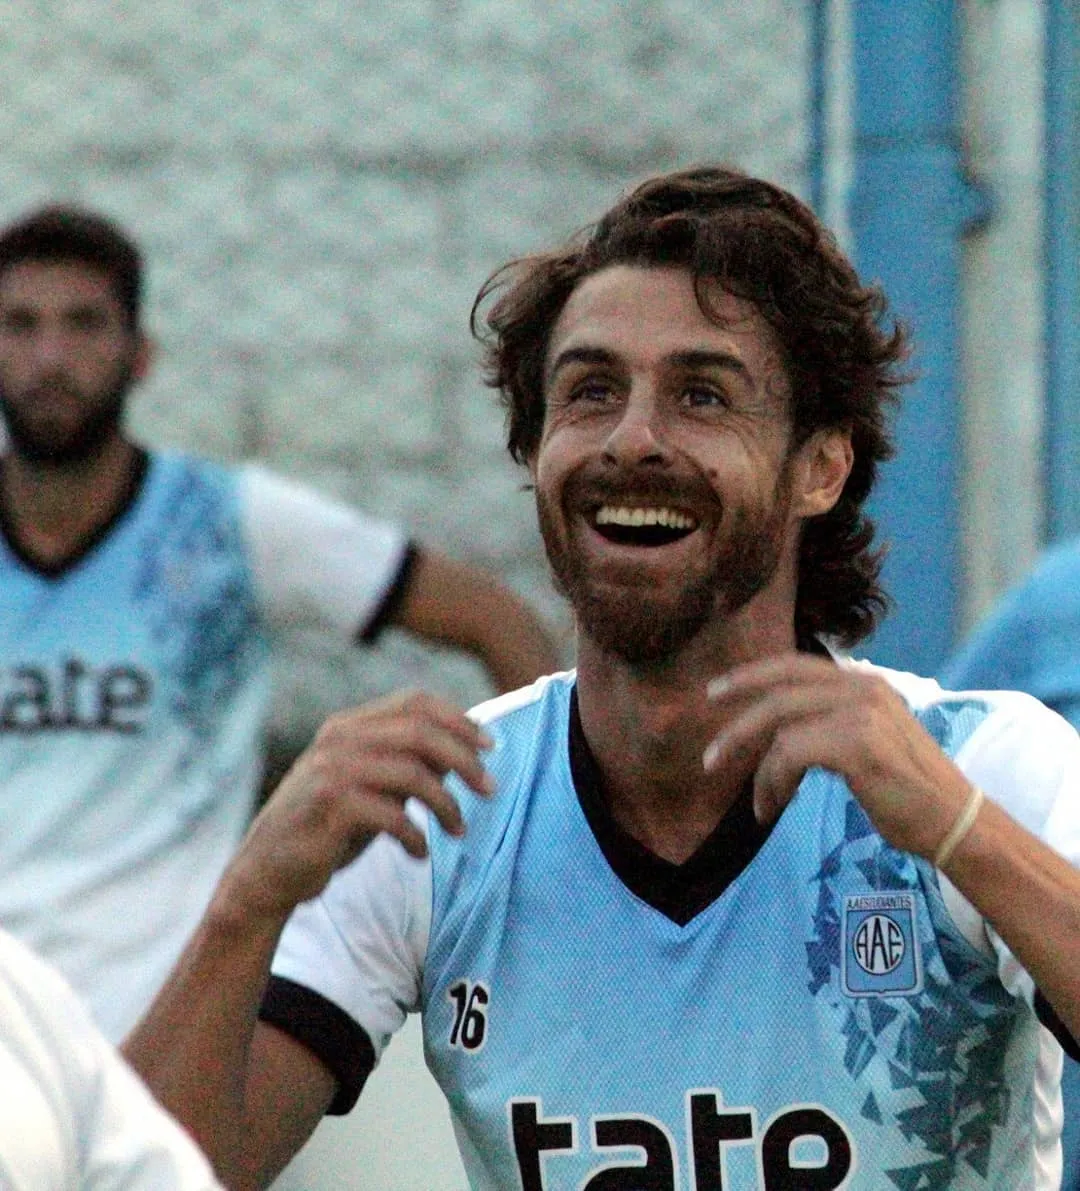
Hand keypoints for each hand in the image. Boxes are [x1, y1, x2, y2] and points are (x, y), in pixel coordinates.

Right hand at [222, 690, 494, 921]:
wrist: (268, 870)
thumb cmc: (328, 827)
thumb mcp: (371, 787)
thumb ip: (408, 765)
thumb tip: (467, 753)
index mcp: (350, 725)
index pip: (416, 702)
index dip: (459, 720)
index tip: (490, 747)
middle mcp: (339, 738)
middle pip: (421, 732)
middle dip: (465, 759)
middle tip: (490, 790)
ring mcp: (331, 770)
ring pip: (413, 772)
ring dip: (446, 804)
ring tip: (459, 830)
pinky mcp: (328, 806)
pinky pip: (392, 815)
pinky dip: (415, 837)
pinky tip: (419, 855)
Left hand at [702, 654, 973, 859]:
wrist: (954, 821)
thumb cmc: (909, 792)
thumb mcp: (869, 743)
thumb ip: (831, 725)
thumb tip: (777, 733)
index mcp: (866, 683)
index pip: (795, 665)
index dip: (752, 676)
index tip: (716, 692)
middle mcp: (864, 688)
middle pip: (778, 691)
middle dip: (738, 725)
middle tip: (710, 757)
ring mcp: (861, 712)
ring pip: (780, 728)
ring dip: (759, 772)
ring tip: (759, 805)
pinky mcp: (857, 743)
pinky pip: (789, 755)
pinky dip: (773, 783)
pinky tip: (774, 806)